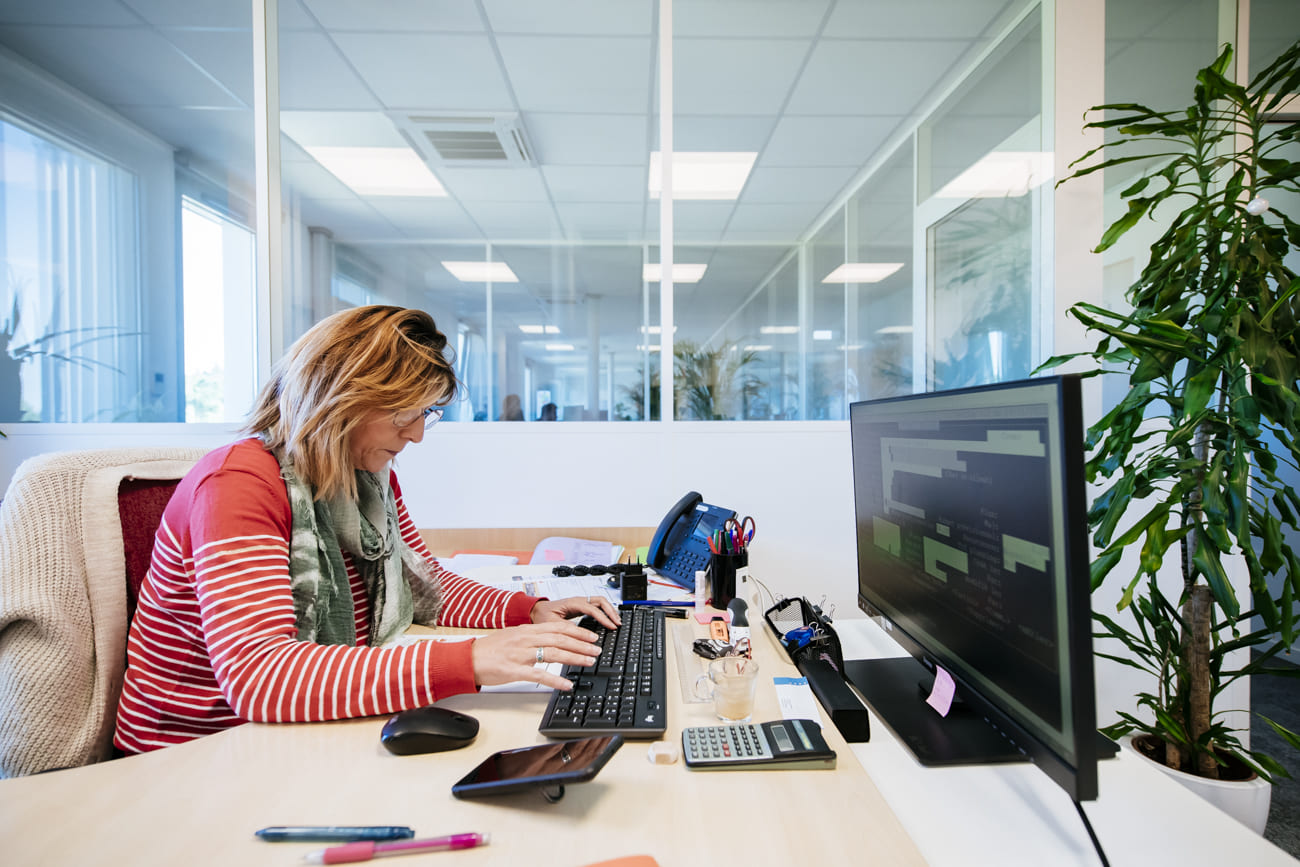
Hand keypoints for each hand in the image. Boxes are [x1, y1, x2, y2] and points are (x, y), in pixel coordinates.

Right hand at [470, 621, 601, 690]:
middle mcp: (526, 639)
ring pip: (553, 653)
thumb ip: (532, 637)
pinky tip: (567, 684)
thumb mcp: (513, 636)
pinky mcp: (515, 671)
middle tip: (597, 650)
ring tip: (589, 662)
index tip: (592, 637)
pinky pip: (539, 675)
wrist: (468, 658)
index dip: (578, 632)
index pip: (558, 627)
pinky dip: (555, 679)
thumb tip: (551, 639)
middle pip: (560, 639)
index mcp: (527, 630)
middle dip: (582, 644)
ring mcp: (521, 655)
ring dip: (575, 658)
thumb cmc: (490, 649)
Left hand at [531, 595, 621, 629]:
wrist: (537, 610)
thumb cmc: (543, 615)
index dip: (604, 617)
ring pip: (601, 602)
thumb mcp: (552, 624)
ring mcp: (581, 602)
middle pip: (601, 601)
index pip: (593, 608)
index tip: (611, 626)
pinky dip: (605, 612)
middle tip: (618, 624)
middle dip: (611, 611)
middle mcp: (578, 600)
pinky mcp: (581, 607)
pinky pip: (597, 606)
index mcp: (572, 603)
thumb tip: (581, 634)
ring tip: (616, 622)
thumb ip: (566, 628)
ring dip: (610, 611)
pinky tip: (608, 620)